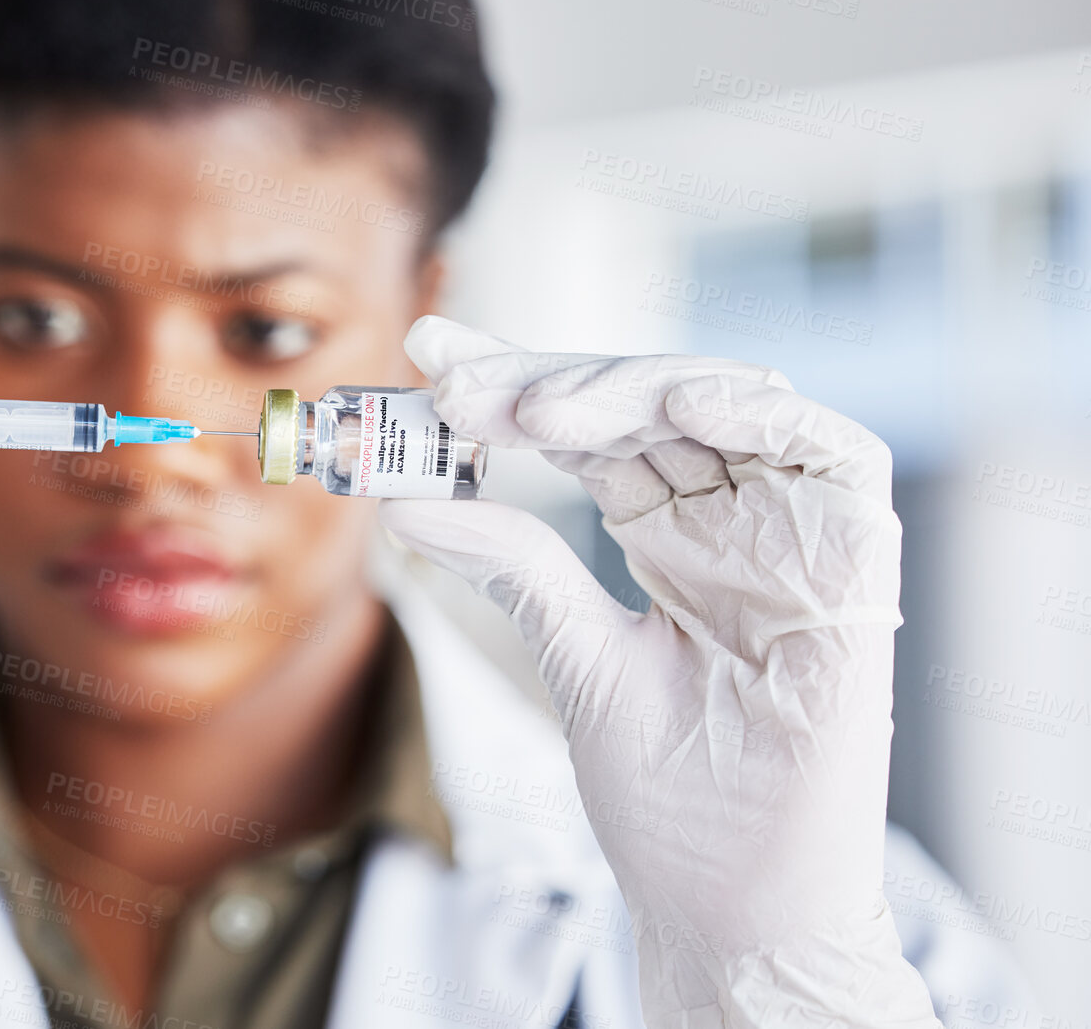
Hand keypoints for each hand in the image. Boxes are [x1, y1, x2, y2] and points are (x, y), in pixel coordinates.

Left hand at [379, 316, 937, 1027]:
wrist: (736, 898)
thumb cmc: (668, 795)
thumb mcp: (572, 654)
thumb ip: (510, 564)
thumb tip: (401, 501)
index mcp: (667, 533)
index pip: (587, 429)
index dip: (512, 384)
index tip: (426, 358)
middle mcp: (728, 514)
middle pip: (638, 404)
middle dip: (543, 379)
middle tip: (453, 383)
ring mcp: (791, 527)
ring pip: (718, 404)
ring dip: (624, 389)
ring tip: (532, 411)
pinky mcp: (855, 554)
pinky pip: (829, 450)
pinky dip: (756, 411)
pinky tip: (675, 400)